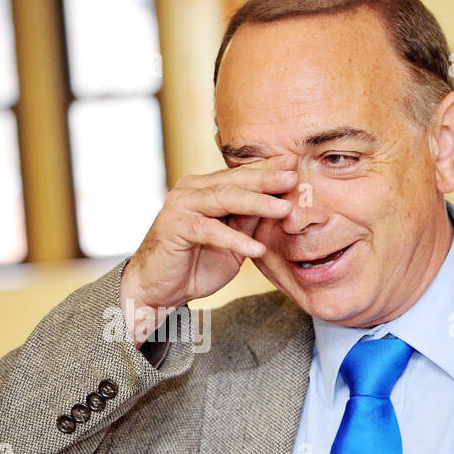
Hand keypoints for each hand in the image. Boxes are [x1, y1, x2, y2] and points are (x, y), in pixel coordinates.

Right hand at [119, 156, 296, 346]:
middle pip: (234, 181)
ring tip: (284, 209)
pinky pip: (210, 231)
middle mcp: (192, 190)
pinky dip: (235, 240)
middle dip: (267, 179)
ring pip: (224, 198)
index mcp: (206, 189)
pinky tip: (257, 249)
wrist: (159, 290)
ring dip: (256, 203)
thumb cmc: (196, 265)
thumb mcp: (234, 242)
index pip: (240, 175)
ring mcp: (181, 206)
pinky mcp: (175, 227)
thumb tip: (283, 202)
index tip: (294, 164)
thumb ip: (251, 222)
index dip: (267, 169)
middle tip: (294, 176)